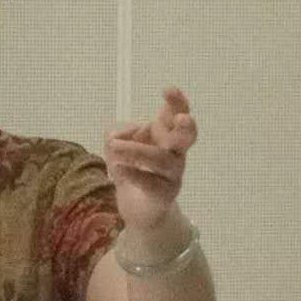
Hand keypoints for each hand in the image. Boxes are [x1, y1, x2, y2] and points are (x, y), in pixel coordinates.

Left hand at [104, 87, 198, 231]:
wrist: (138, 211)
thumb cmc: (132, 171)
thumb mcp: (118, 148)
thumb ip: (117, 135)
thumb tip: (122, 136)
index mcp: (166, 136)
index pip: (176, 115)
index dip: (177, 103)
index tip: (168, 89)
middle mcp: (175, 153)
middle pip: (186, 137)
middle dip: (185, 126)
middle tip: (180, 119)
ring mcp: (173, 175)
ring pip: (161, 159)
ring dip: (137, 150)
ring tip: (114, 147)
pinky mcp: (165, 195)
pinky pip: (152, 183)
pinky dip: (135, 174)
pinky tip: (119, 169)